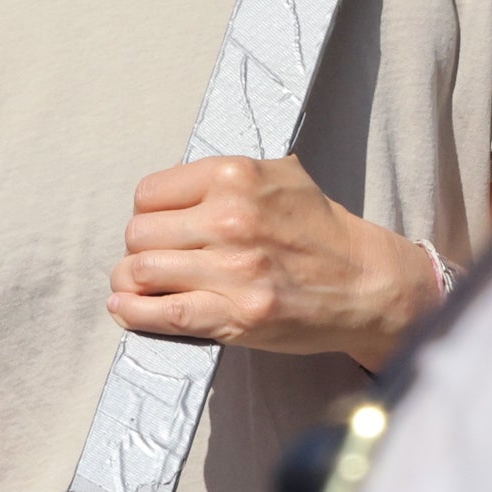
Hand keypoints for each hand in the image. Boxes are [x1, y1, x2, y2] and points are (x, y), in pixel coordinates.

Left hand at [108, 155, 441, 367]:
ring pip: (142, 271)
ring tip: (133, 285)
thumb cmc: (320, 230)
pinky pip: (166, 313)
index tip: (157, 226)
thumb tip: (168, 192)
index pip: (149, 194)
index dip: (146, 212)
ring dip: (129, 281)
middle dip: (137, 248)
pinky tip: (124, 309)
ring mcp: (234, 270)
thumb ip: (224, 177)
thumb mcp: (279, 175)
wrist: (367, 282)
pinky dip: (134, 313)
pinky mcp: (238, 315)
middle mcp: (230, 218)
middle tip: (150, 258)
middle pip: (139, 233)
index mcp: (235, 176)